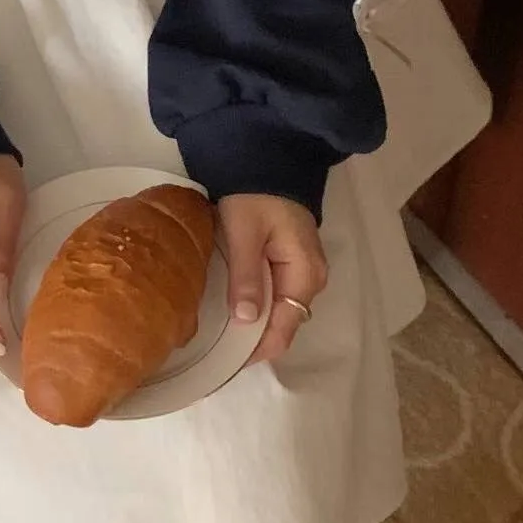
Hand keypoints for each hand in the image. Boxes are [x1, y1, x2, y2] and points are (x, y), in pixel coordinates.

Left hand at [218, 194, 327, 362]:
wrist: (271, 159)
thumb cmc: (255, 193)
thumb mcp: (245, 232)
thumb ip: (247, 276)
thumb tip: (245, 320)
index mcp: (304, 275)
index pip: (284, 330)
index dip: (256, 351)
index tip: (221, 364)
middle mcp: (311, 280)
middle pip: (283, 325)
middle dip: (252, 342)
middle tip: (212, 352)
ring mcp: (303, 271)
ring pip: (279, 313)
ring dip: (253, 326)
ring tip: (216, 335)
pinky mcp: (292, 263)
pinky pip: (277, 297)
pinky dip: (256, 307)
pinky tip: (230, 310)